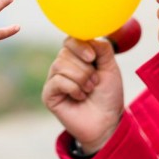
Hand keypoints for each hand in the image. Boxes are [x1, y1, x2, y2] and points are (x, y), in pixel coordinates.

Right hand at [42, 37, 123, 152]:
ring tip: (89, 90)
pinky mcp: (49, 94)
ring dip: (81, 78)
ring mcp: (53, 80)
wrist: (108, 121)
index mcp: (76, 57)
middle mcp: (62, 66)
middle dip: (85, 68)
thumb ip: (102, 48)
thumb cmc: (108, 95)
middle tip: (94, 82)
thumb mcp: (110, 67)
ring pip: (60, 65)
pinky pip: (58, 81)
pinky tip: (80, 97)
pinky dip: (73, 88)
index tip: (93, 58)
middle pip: (65, 53)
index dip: (81, 46)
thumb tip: (89, 36)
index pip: (70, 40)